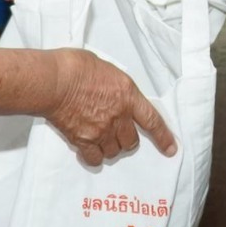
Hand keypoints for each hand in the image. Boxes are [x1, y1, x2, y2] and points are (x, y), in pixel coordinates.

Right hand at [44, 49, 176, 166]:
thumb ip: (116, 87)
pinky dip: (94, 157)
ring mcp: (100, 131)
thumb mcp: (107, 69)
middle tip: (119, 134)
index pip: (152, 120)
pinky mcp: (82, 140)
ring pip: (114, 152)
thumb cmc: (76, 67)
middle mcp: (118, 116)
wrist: (54, 81)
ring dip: (111, 148)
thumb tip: (113, 94)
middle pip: (131, 141)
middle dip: (128, 140)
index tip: (170, 149)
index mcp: (127, 95)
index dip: (163, 137)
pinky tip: (89, 149)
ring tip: (101, 139)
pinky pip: (94, 159)